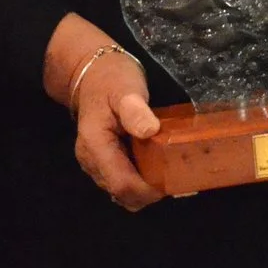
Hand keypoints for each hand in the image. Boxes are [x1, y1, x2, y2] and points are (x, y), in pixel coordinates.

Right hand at [42, 14, 162, 211]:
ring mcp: (95, 164)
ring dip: (146, 189)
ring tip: (170, 171)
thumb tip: (150, 130)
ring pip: (122, 192)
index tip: (172, 181)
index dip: (147, 190)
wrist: (93, 74)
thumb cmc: (111, 79)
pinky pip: (122, 182)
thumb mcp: (126, 88)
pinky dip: (141, 181)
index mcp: (94, 145)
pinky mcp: (103, 163)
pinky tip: (158, 166)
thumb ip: (135, 110)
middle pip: (122, 193)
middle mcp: (91, 160)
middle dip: (149, 192)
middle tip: (176, 177)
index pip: (121, 183)